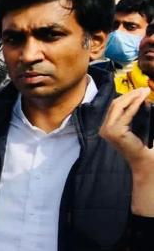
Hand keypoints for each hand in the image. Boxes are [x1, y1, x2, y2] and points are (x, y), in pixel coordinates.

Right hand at [99, 87, 153, 215]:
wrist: (146, 161)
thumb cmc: (145, 146)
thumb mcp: (138, 126)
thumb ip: (135, 114)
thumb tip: (141, 99)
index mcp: (108, 127)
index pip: (115, 107)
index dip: (127, 97)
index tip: (139, 91)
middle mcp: (104, 129)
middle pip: (115, 105)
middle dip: (129, 95)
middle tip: (143, 89)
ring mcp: (107, 131)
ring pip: (118, 107)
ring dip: (132, 97)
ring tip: (144, 92)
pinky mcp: (115, 132)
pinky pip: (126, 115)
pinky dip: (135, 105)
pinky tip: (142, 99)